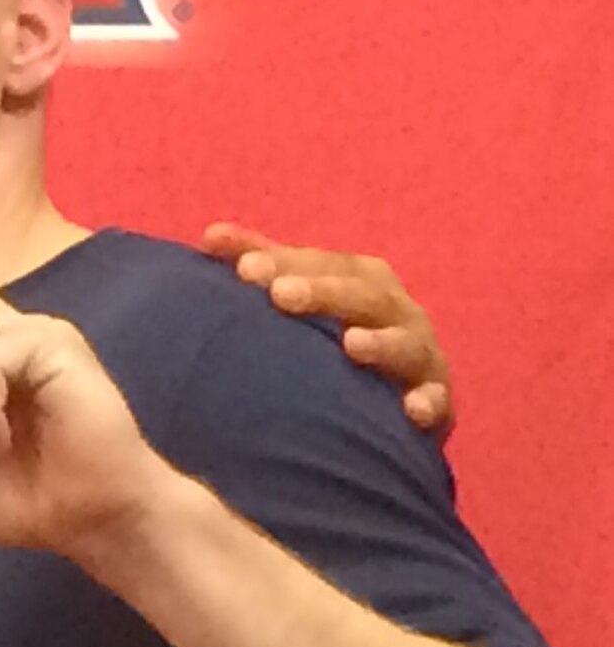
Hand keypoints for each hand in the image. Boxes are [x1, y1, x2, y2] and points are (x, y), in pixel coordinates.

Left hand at [202, 223, 452, 435]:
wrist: (393, 394)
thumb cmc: (333, 333)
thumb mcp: (300, 295)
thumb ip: (261, 265)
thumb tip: (210, 236)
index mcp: (361, 279)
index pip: (322, 264)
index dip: (285, 262)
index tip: (243, 267)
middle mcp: (395, 310)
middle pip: (363, 295)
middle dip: (324, 292)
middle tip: (280, 295)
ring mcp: (420, 355)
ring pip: (406, 344)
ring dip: (382, 343)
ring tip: (352, 344)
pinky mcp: (435, 403)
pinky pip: (436, 401)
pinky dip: (428, 403)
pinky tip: (413, 410)